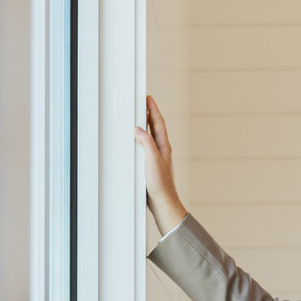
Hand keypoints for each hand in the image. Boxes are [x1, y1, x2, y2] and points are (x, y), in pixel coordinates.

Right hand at [133, 94, 186, 234]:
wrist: (163, 202)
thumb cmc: (160, 184)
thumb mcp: (152, 160)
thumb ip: (146, 143)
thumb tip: (139, 129)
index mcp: (163, 146)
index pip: (158, 123)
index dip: (153, 110)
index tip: (148, 98)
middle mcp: (162, 150)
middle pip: (155, 127)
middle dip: (149, 115)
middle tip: (144, 104)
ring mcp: (157, 158)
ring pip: (151, 137)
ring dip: (146, 127)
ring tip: (140, 118)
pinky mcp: (152, 166)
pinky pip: (146, 148)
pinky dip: (141, 141)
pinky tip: (136, 144)